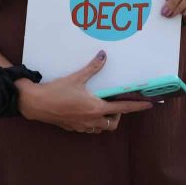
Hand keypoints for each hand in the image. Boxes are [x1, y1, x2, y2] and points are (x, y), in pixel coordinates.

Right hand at [16, 51, 153, 133]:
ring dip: (105, 121)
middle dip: (118, 117)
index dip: (137, 106)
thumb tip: (103, 55)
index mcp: (96, 107)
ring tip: (101, 109)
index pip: (123, 109)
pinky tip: (85, 113)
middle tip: (115, 105)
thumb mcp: (77, 77)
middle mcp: (92, 120)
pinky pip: (88, 129)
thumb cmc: (57, 91)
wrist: (36, 104)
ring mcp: (82, 126)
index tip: (149, 105)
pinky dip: (92, 123)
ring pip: (101, 128)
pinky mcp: (73, 128)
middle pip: (113, 124)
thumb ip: (93, 67)